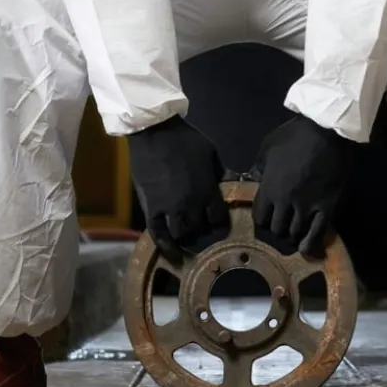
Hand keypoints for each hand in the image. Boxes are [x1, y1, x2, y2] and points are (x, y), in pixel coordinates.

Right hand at [127, 116, 228, 260]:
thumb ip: (223, 172)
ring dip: (185, 237)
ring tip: (187, 237)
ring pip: (180, 235)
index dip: (219, 222)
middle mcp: (190, 204)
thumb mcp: (211, 152)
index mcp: (207, 190)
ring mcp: (168, 208)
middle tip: (202, 230)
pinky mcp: (150, 208)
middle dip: (202, 231)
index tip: (218, 222)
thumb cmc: (184, 139)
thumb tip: (236, 183)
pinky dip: (165, 247)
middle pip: (200, 230)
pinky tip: (172, 255)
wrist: (154, 132)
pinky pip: (157, 234)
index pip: (219, 219)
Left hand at [250, 115, 356, 255]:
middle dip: (277, 229)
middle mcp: (286, 202)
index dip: (262, 219)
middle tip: (282, 226)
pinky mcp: (326, 208)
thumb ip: (259, 166)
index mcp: (269, 188)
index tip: (267, 217)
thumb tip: (254, 178)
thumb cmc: (294, 136)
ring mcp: (307, 207)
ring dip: (293, 236)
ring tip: (294, 234)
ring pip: (295, 233)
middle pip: (276, 229)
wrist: (326, 132)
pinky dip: (311, 244)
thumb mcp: (268, 147)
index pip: (259, 217)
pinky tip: (307, 250)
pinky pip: (318, 232)